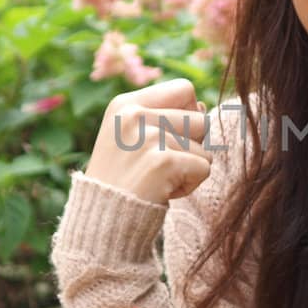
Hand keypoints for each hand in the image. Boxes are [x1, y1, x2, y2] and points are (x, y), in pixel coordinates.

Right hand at [85, 78, 212, 205]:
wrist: (102, 218)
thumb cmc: (122, 179)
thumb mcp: (131, 137)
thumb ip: (165, 118)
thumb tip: (203, 108)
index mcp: (125, 104)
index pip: (184, 89)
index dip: (190, 113)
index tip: (170, 139)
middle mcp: (133, 114)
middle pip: (201, 119)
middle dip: (193, 146)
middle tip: (162, 165)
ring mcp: (147, 137)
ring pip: (205, 148)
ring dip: (190, 169)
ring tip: (158, 179)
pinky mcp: (162, 161)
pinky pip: (204, 168)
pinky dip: (190, 185)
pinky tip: (162, 191)